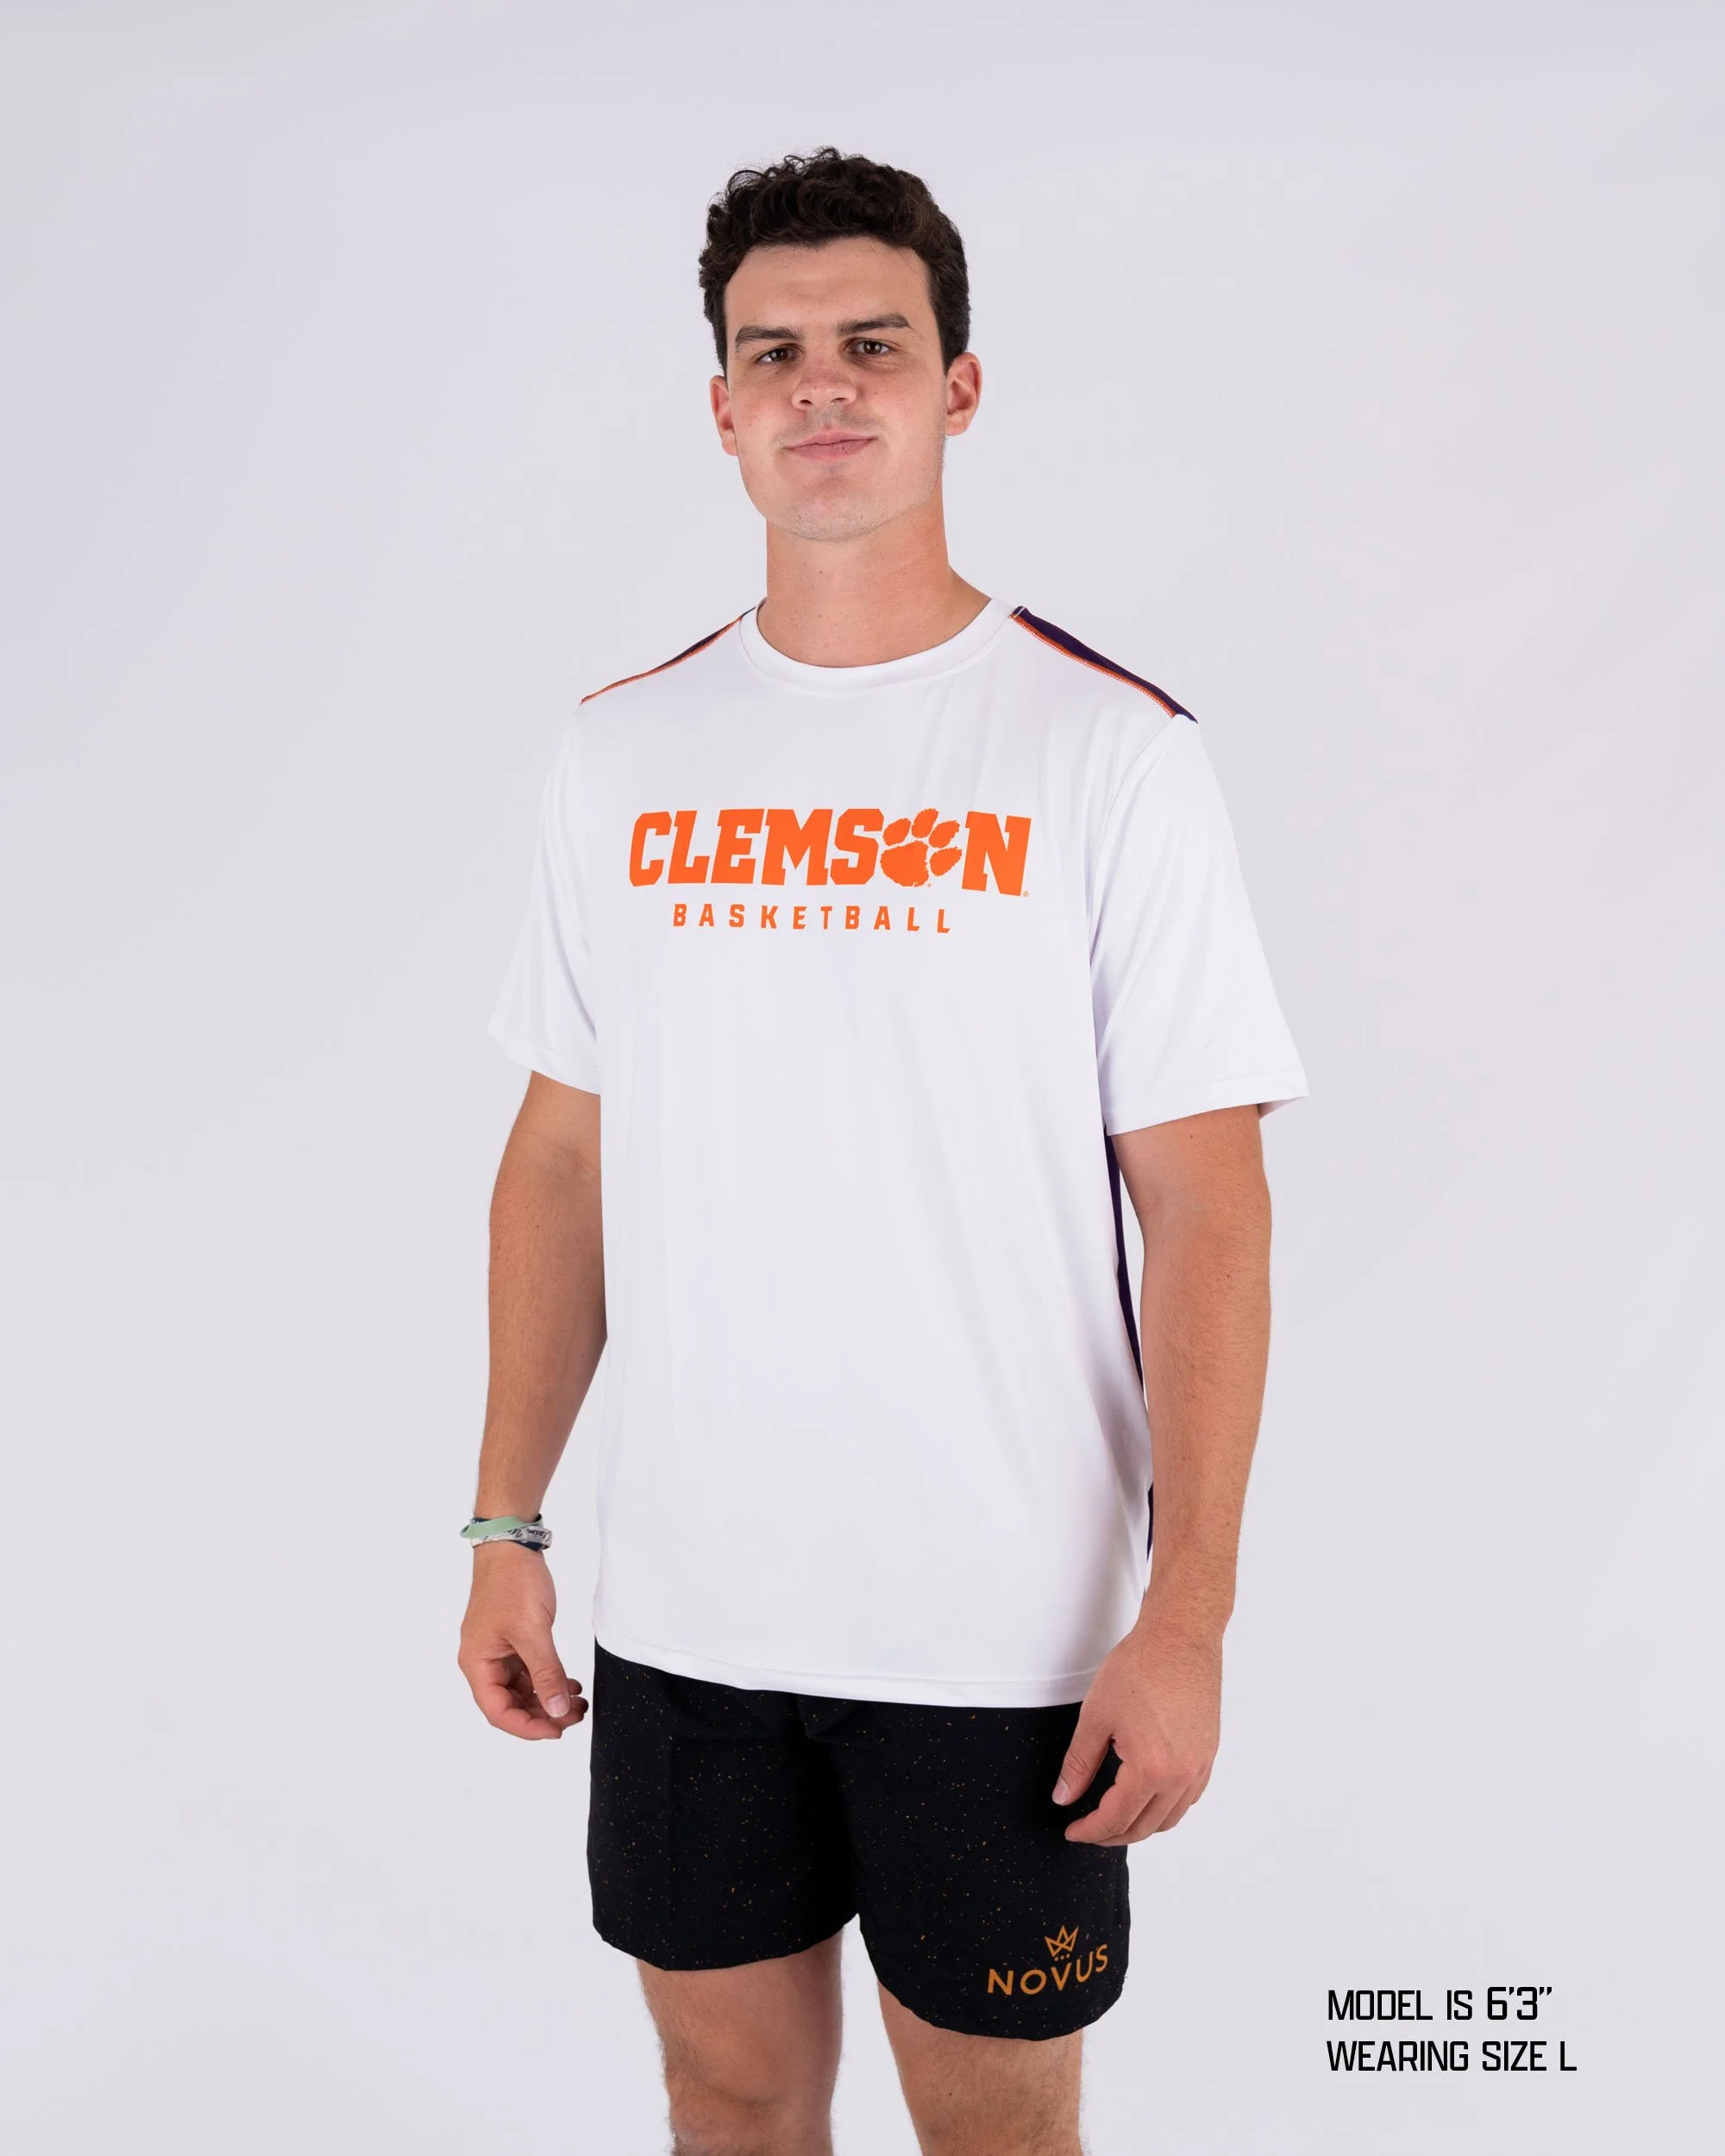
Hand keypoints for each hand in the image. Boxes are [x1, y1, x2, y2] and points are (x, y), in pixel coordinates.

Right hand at [457, 1542, 584, 1739]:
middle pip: (510, 1705)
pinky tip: (569, 1684)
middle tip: (575, 1715)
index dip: (527, 1727)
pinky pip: (529, 1672)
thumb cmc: (511, 1582)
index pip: (498, 1712)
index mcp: (477, 1663)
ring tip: (577, 1702)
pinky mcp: (513, 1642)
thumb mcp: (532, 1631)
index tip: (557, 1731)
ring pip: (522, 1690)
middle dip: (543, 1714)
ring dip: (549, 1698)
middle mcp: (484, 1662)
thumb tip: (556, 1710)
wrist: (512, 1546)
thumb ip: (546, 1673)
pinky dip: (548, 1680)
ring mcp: (498, 1652)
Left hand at [1054, 1621, 1220, 1843]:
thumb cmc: (1140, 1666)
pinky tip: (1147, 1796)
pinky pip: (1188, 1798)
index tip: (1072, 1831)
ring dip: (1141, 1825)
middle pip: (1145, 1827)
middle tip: (1089, 1829)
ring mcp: (1199, 1766)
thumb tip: (1064, 1796)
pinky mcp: (1209, 1753)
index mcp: (1151, 1769)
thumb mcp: (1096, 1716)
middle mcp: (1182, 1776)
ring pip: (1170, 1818)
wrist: (1180, 1636)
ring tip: (1115, 1816)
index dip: (1090, 1831)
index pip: (1116, 1819)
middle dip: (1112, 1834)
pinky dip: (1165, 1807)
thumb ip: (1078, 1764)